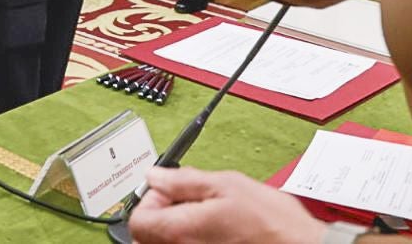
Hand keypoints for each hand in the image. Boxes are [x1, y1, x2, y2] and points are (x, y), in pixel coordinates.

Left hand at [130, 168, 328, 243]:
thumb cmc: (272, 223)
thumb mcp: (227, 185)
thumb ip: (184, 181)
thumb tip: (156, 176)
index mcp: (182, 231)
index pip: (139, 219)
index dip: (151, 200)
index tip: (170, 192)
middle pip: (148, 236)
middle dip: (164, 215)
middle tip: (191, 204)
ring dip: (179, 229)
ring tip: (208, 220)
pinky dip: (192, 240)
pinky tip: (216, 235)